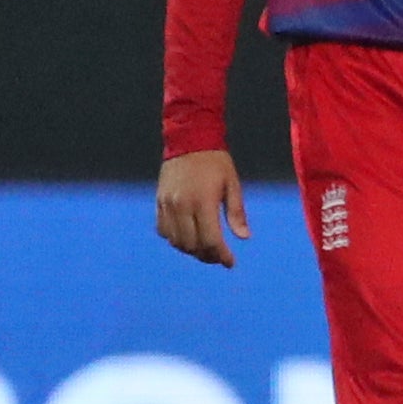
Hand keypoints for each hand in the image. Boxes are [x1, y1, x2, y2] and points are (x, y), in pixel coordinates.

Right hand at [155, 150, 248, 267]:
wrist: (189, 141)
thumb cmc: (216, 162)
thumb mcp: (232, 184)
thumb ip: (236, 212)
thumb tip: (244, 237)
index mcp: (203, 202)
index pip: (210, 240)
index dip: (221, 255)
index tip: (230, 262)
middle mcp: (182, 206)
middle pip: (192, 245)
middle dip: (207, 256)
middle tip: (219, 257)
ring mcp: (167, 205)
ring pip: (175, 241)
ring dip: (191, 250)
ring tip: (205, 249)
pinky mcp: (158, 202)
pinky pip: (163, 230)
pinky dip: (175, 239)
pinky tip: (188, 237)